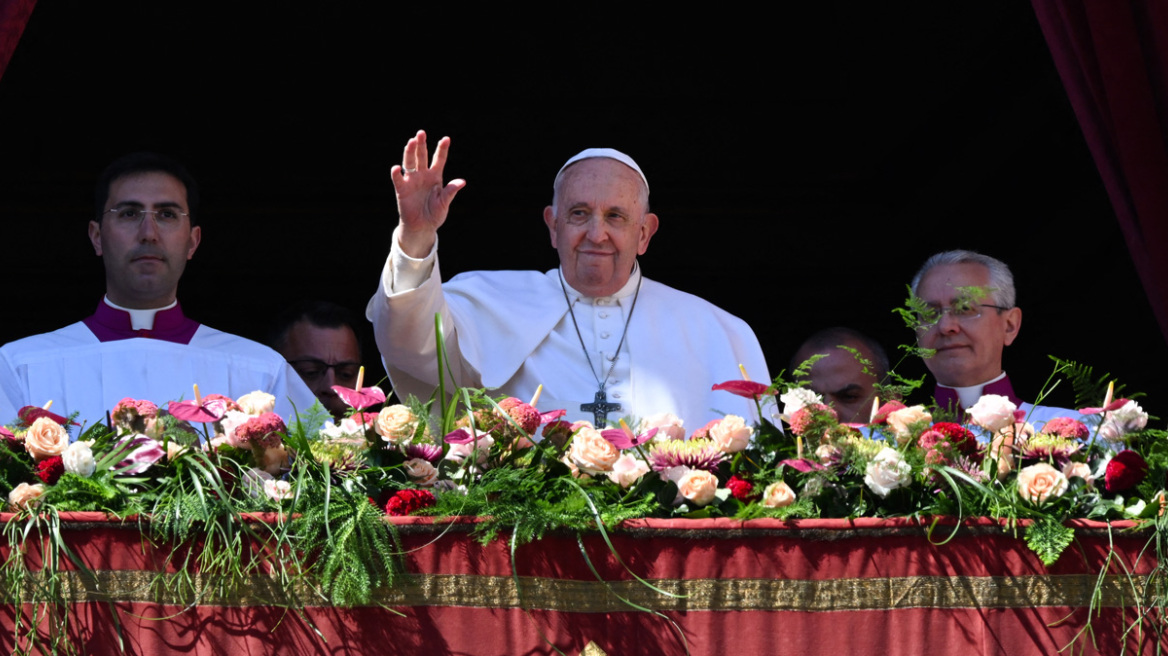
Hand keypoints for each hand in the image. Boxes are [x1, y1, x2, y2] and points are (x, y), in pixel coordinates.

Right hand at [392, 130, 465, 257]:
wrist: (422, 227)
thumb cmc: (435, 214)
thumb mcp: (445, 202)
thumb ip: (451, 191)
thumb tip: (462, 182)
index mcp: (435, 177)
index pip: (439, 159)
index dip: (442, 149)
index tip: (446, 139)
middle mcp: (423, 175)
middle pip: (422, 156)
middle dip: (422, 145)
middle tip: (421, 133)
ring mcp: (412, 181)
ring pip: (410, 162)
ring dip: (410, 152)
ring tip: (411, 142)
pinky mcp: (402, 189)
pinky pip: (398, 179)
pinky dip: (396, 173)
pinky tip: (396, 168)